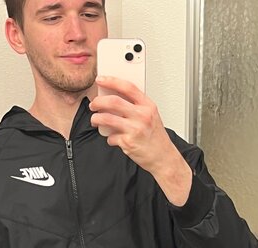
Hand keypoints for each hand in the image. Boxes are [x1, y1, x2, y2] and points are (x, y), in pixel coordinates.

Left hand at [89, 77, 192, 205]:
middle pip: (113, 101)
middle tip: (94, 104)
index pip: (128, 87)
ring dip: (96, 119)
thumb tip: (115, 98)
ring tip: (95, 120)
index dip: (111, 81)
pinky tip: (112, 138)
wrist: (163, 158)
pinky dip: (109, 138)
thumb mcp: (152, 116)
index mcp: (148, 106)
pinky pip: (111, 137)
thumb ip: (136, 106)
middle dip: (98, 102)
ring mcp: (135, 130)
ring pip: (107, 118)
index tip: (101, 80)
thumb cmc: (157, 138)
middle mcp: (142, 116)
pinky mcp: (128, 143)